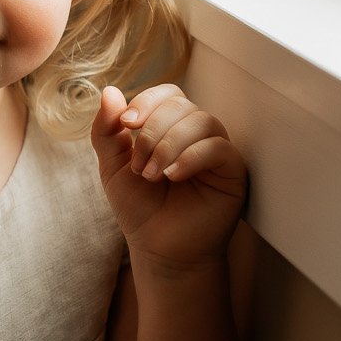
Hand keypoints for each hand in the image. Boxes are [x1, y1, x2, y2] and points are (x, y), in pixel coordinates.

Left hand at [92, 84, 246, 276]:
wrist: (158, 249)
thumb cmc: (139, 208)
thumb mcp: (113, 166)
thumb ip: (107, 130)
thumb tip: (109, 91)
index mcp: (170, 127)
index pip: (167, 93)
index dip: (146, 102)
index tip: (125, 124)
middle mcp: (196, 134)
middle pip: (181, 105)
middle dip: (152, 131)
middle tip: (138, 166)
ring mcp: (216, 150)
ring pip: (202, 121)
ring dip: (169, 144)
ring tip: (152, 175)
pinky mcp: (232, 171)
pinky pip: (218, 147)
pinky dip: (191, 157)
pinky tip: (173, 176)